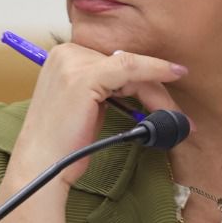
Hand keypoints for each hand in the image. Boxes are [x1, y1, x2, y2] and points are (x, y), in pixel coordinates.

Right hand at [5, 43, 187, 191]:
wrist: (42, 168)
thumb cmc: (64, 146)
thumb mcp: (87, 107)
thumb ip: (108, 89)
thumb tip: (145, 83)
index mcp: (64, 58)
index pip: (114, 62)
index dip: (145, 77)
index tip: (169, 89)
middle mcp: (66, 53)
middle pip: (125, 64)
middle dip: (155, 90)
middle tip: (178, 114)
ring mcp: (73, 63)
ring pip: (132, 68)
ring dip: (159, 92)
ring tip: (178, 118)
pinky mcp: (84, 76)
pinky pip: (130, 68)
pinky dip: (155, 71)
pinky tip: (174, 75)